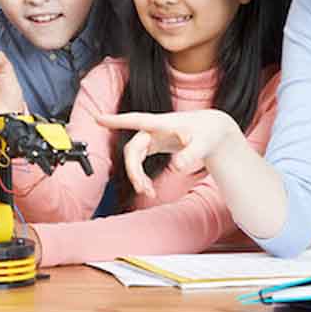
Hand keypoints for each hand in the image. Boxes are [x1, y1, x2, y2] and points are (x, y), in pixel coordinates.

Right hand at [97, 109, 242, 197]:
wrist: (212, 130)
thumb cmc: (208, 133)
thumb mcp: (204, 145)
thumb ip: (191, 155)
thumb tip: (178, 168)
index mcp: (162, 124)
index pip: (135, 120)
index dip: (116, 121)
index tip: (98, 119)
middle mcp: (153, 129)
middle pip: (133, 149)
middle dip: (134, 170)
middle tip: (143, 189)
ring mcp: (153, 136)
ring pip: (134, 157)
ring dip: (137, 175)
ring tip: (148, 192)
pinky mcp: (155, 144)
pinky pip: (140, 160)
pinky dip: (141, 174)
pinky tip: (148, 187)